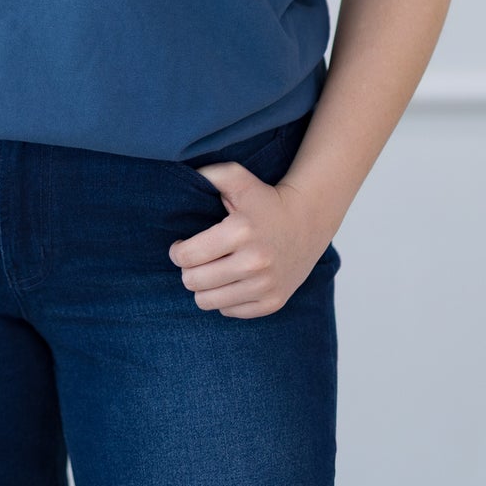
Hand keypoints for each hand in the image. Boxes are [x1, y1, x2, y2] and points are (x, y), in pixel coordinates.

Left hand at [169, 165, 335, 319]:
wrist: (308, 221)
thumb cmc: (265, 200)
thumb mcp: (237, 178)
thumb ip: (209, 174)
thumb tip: (183, 177)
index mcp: (240, 232)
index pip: (186, 256)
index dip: (177, 251)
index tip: (182, 246)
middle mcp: (254, 262)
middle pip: (193, 281)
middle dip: (187, 270)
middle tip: (196, 260)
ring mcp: (266, 286)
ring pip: (207, 301)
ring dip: (203, 287)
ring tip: (210, 271)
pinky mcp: (273, 302)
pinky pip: (230, 311)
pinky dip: (225, 299)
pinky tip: (231, 281)